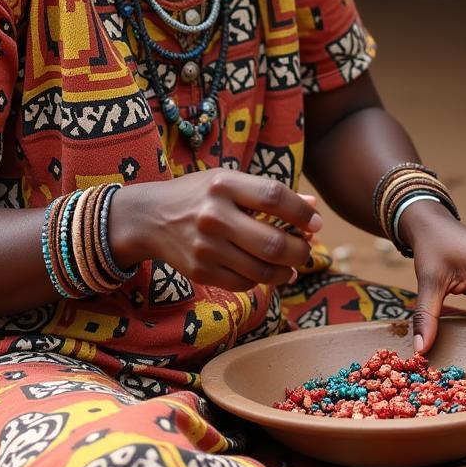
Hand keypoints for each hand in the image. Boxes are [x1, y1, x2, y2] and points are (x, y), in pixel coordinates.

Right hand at [110, 171, 321, 291]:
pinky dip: (261, 280)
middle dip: (299, 251)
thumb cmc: (198, 196)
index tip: (315, 223)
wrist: (150, 218)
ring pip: (262, 270)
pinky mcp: (200, 271)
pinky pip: (244, 283)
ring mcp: (205, 246)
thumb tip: (312, 205)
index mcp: (223, 184)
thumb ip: (267, 193)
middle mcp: (213, 215)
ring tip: (291, 266)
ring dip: (286, 271)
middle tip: (306, 250)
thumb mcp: (228, 183)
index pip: (274, 196)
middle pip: (272, 242)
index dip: (302, 212)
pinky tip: (266, 272)